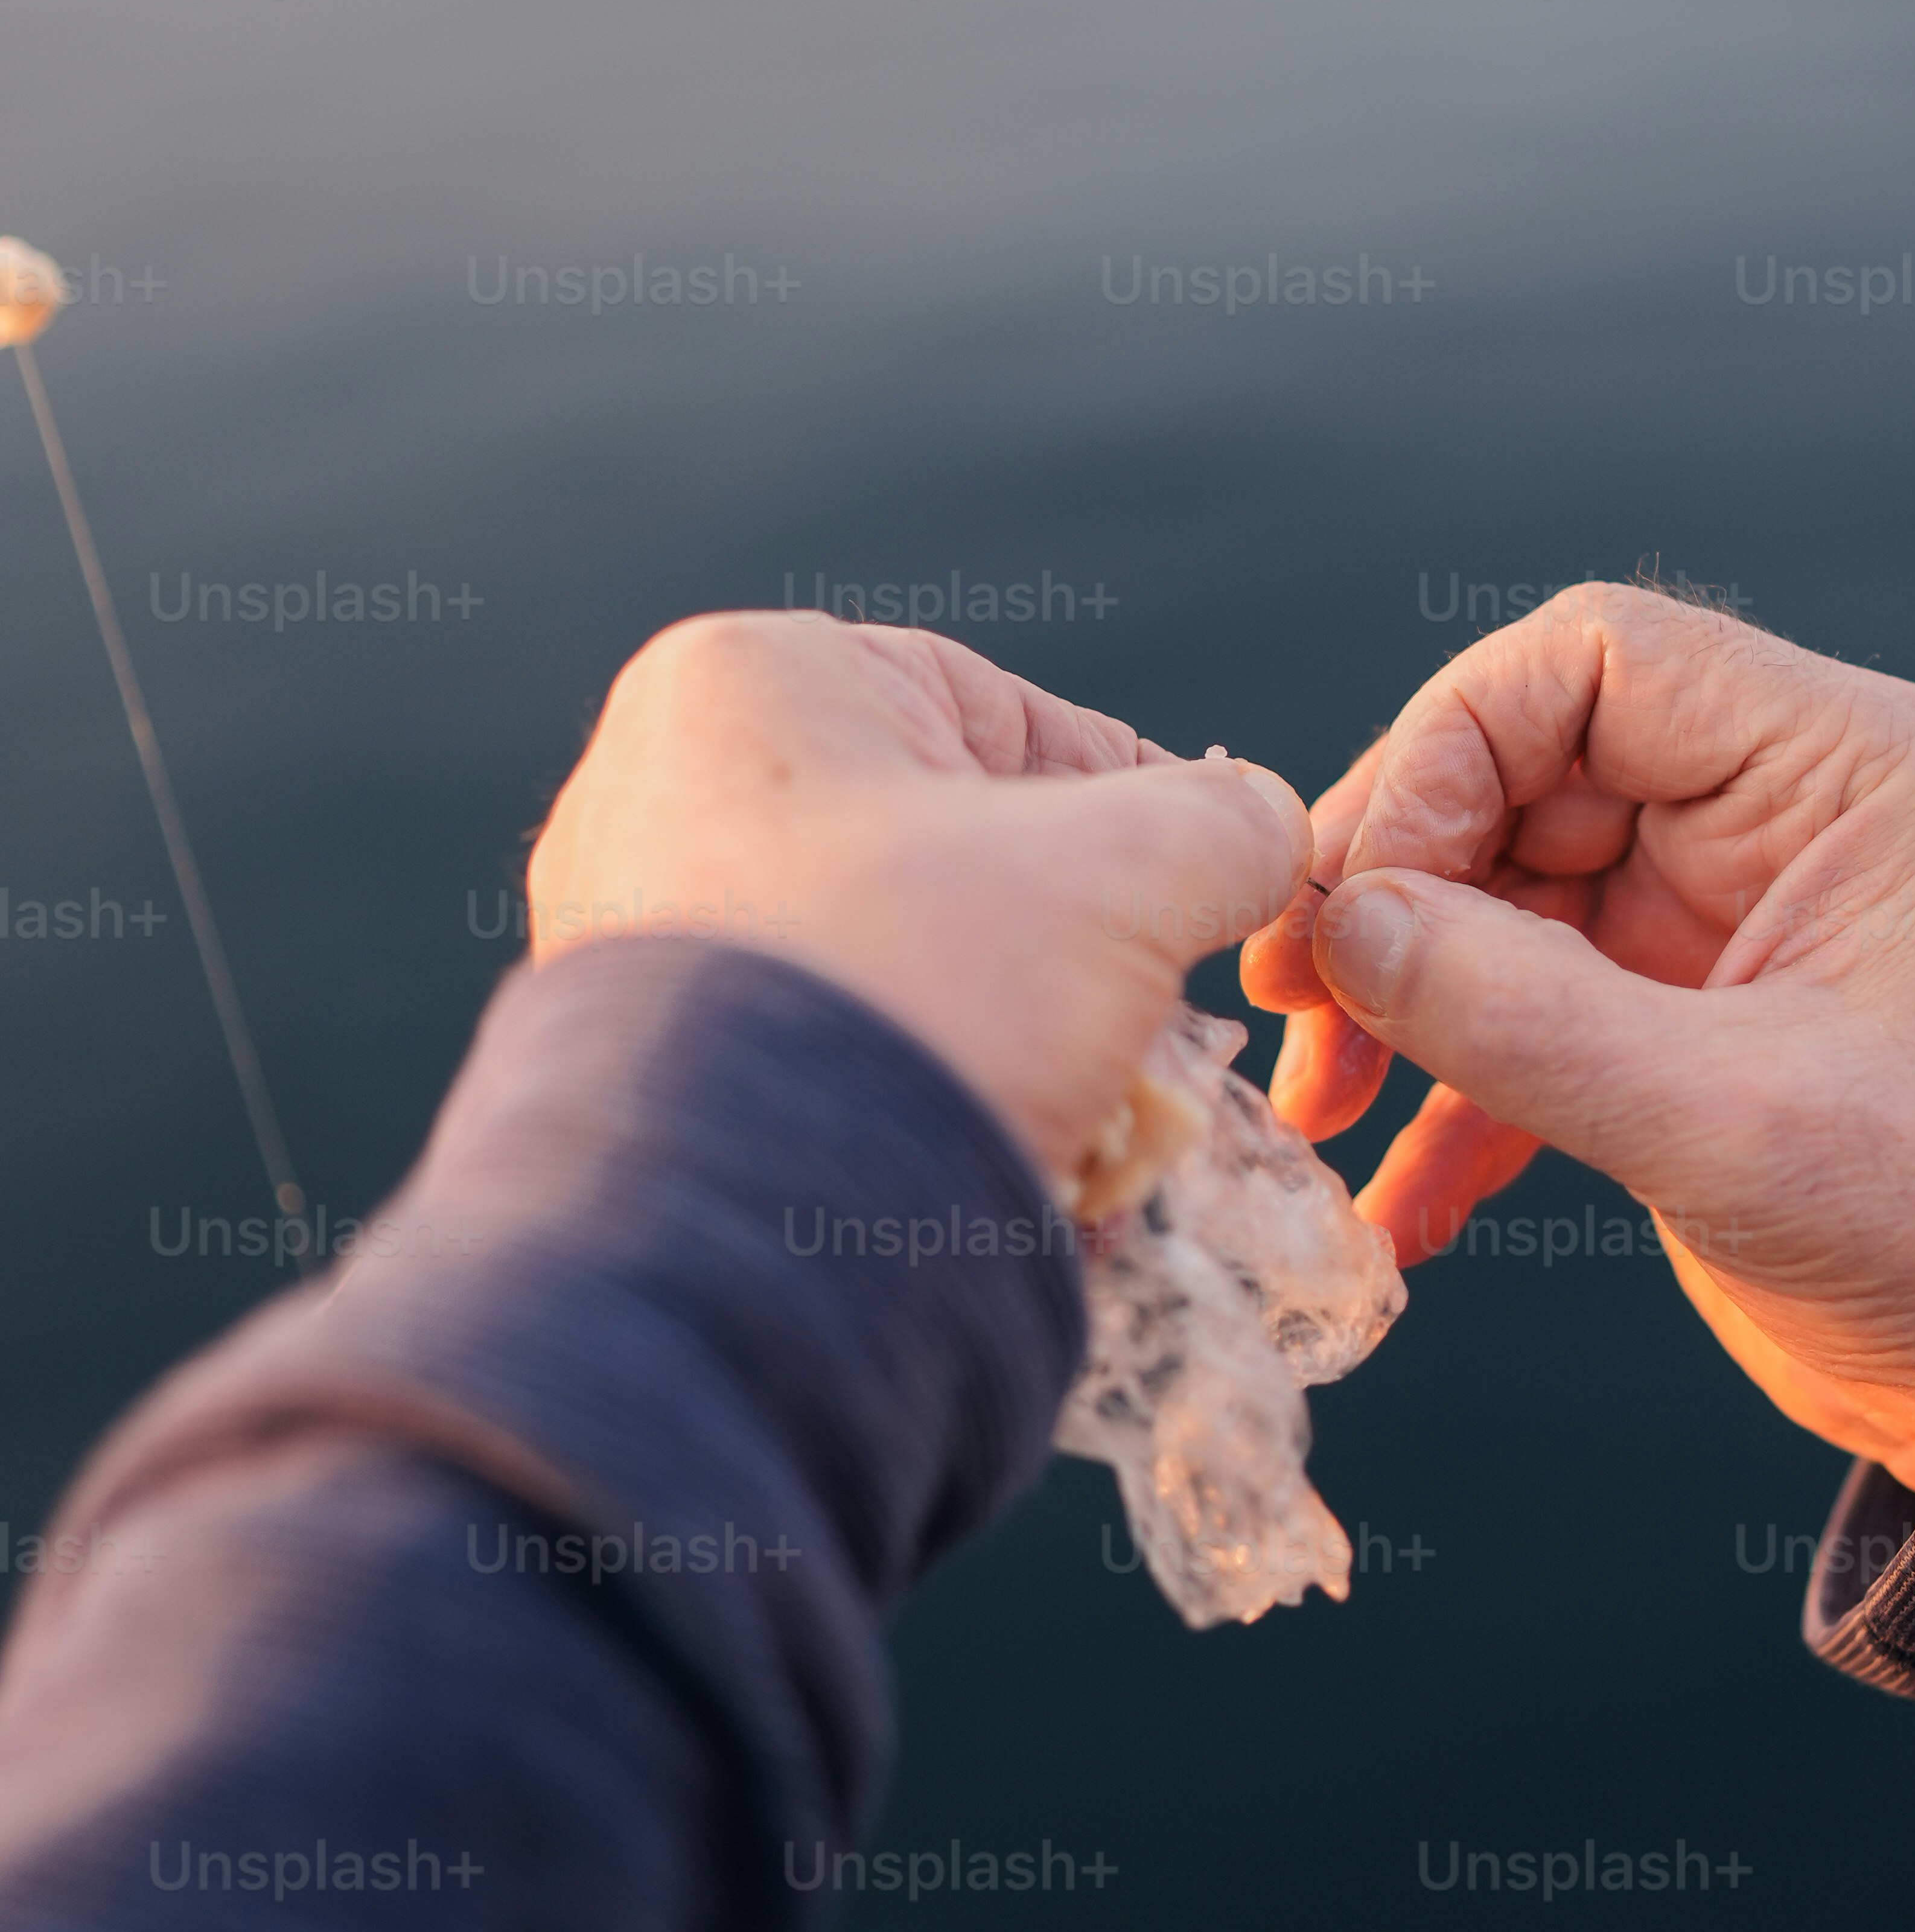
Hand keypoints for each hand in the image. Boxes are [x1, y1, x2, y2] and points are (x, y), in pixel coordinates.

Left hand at [524, 614, 1307, 1187]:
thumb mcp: (1121, 878)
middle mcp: (656, 788)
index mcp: (752, 681)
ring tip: (1080, 1115)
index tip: (1201, 895)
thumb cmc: (917, 1000)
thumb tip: (1267, 825)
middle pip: (947, 844)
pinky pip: (816, 1053)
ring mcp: (631, 935)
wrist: (735, 1249)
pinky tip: (990, 1164)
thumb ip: (1225, 821)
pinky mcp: (632, 1066)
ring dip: (1006, 1034)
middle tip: (1142, 1027)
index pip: (1005, 713)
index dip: (1134, 804)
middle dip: (1067, 947)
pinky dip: (911, 1096)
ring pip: (892, 958)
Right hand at [1239, 587, 1914, 1496]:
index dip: (1449, 749)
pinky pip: (1527, 998)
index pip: (1593, 660)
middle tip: (1296, 1009)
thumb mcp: (1734, 1128)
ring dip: (1399, 998)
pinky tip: (1401, 1198)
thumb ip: (1524, 1020)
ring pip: (1499, 888)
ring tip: (1319, 1116)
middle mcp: (1779, 808)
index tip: (1365, 891)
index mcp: (1839, 769)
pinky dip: (1453, 1087)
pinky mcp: (1682, 1010)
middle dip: (1395, 889)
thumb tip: (1343, 929)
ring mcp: (1722, 909)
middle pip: (1520, 768)